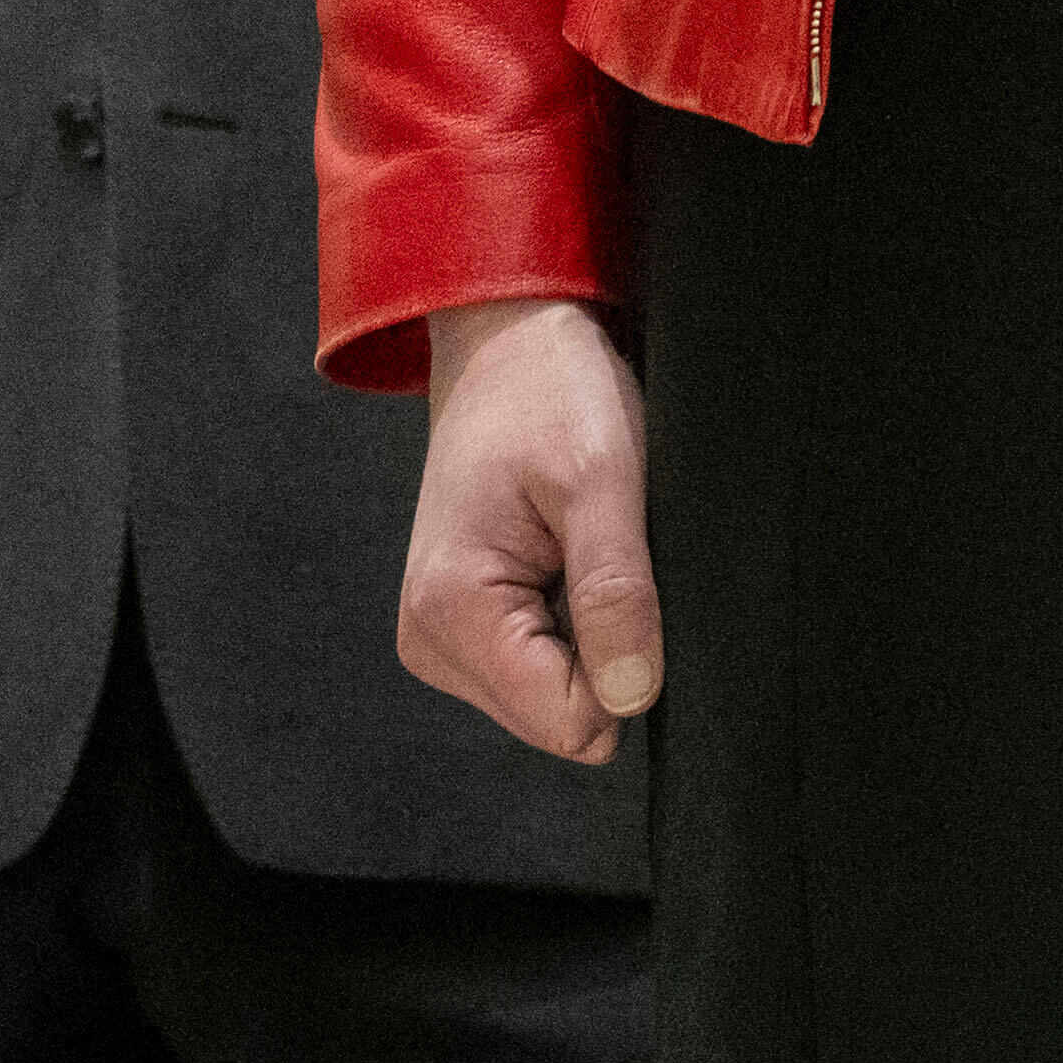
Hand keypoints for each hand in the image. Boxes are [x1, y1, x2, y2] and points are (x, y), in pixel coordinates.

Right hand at [397, 295, 660, 762]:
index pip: (569, 722)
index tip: (622, 577)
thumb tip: (632, 698)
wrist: (508, 340)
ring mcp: (442, 636)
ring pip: (555, 697)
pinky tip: (564, 555)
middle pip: (560, 717)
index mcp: (452, 611)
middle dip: (605, 645)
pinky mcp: (462, 625)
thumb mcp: (603, 479)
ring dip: (590, 630)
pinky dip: (572, 620)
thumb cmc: (551, 390)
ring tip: (578, 545)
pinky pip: (542, 666)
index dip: (626, 665)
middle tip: (599, 551)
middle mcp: (431, 639)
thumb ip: (616, 593)